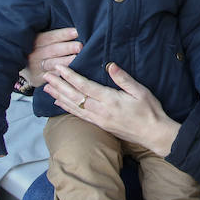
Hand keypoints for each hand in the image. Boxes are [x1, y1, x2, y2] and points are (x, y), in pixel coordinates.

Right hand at [22, 28, 81, 86]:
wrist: (18, 66)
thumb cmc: (37, 49)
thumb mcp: (39, 40)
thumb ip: (53, 36)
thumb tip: (74, 30)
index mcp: (35, 41)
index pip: (50, 37)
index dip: (63, 34)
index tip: (76, 32)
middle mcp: (34, 54)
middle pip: (53, 50)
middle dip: (67, 48)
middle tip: (79, 46)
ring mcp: (36, 67)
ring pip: (52, 63)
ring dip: (66, 61)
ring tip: (77, 58)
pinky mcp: (38, 78)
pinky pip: (51, 76)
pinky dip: (61, 73)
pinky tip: (71, 71)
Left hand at [44, 62, 181, 156]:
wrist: (153, 134)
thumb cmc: (150, 111)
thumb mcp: (141, 91)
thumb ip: (124, 79)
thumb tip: (110, 65)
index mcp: (110, 100)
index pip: (85, 86)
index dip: (70, 77)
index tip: (59, 68)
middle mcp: (101, 111)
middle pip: (74, 96)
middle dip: (59, 85)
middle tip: (46, 76)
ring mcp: (99, 120)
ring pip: (74, 107)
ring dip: (59, 96)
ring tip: (47, 88)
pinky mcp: (100, 125)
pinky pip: (79, 115)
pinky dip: (67, 108)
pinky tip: (59, 103)